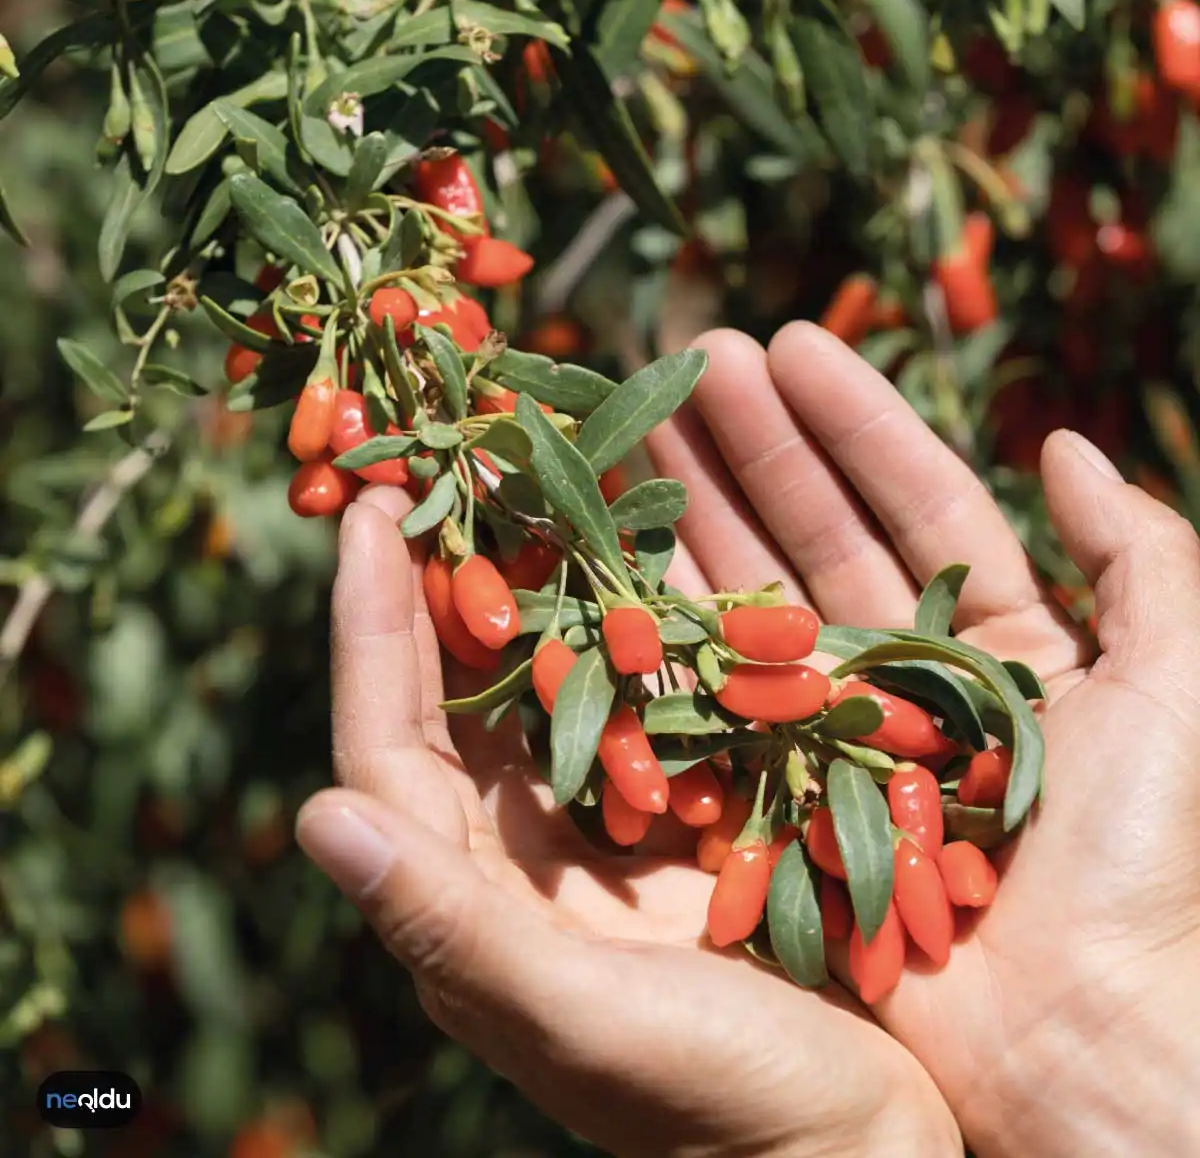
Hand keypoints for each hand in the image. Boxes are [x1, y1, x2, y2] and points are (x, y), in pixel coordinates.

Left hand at [294, 490, 961, 1157]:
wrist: (854, 1149)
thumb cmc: (715, 1107)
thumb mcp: (581, 1019)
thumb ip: (450, 926)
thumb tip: (313, 819)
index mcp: (472, 901)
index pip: (387, 742)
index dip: (367, 626)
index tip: (360, 509)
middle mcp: (521, 855)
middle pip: (456, 695)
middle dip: (439, 580)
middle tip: (435, 465)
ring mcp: (603, 831)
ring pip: (544, 683)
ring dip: (530, 585)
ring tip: (524, 480)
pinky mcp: (682, 818)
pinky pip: (636, 701)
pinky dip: (626, 627)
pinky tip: (635, 557)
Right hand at [644, 323, 1199, 1156]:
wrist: (1081, 1039)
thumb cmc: (1143, 865)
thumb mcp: (1179, 685)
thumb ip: (1146, 557)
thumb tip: (1069, 443)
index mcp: (994, 641)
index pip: (913, 501)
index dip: (852, 421)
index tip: (786, 343)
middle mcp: (900, 675)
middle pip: (815, 533)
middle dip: (753, 444)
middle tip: (686, 359)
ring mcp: (828, 732)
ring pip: (755, 597)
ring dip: (701, 510)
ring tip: (637, 426)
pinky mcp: (773, 793)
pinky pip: (716, 694)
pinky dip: (672, 624)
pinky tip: (622, 556)